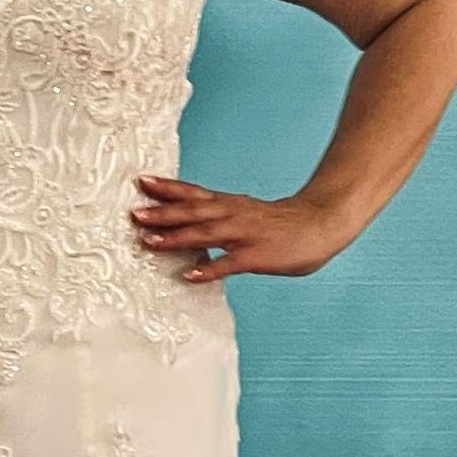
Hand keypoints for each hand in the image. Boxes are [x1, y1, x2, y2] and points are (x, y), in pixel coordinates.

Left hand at [130, 175, 360, 280]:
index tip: (142, 181)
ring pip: (204, 233)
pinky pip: (228, 263)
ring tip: (148, 240)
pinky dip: (208, 268)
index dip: (168, 188)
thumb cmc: (284, 222)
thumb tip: (193, 227)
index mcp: (230, 203)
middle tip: (134, 212)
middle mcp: (233, 214)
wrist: (322, 222)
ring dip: (175, 237)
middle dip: (161, 212)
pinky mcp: (256, 255)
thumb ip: (221, 218)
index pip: (194, 193)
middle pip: (192, 210)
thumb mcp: (248, 213)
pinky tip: (189, 275)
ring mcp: (244, 234)